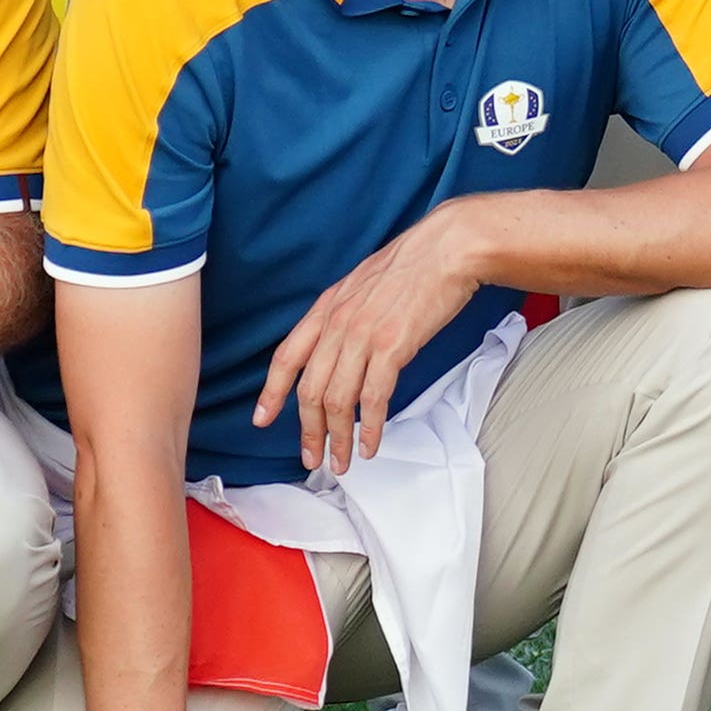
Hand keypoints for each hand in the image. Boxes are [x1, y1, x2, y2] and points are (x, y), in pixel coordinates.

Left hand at [251, 205, 494, 476]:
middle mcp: (338, 324)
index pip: (287, 356)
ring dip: (338, 438)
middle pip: (310, 390)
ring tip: (342, 462)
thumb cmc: (415, 263)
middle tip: (313, 459)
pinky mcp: (392, 347)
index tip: (262, 419)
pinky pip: (372, 399)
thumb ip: (346, 312)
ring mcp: (363, 336)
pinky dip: (369, 428)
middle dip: (309, 431)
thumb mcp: (363, 282)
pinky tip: (370, 445)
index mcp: (328, 307)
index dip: (272, 392)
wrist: (448, 248)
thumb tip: (341, 342)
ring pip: (337, 401)